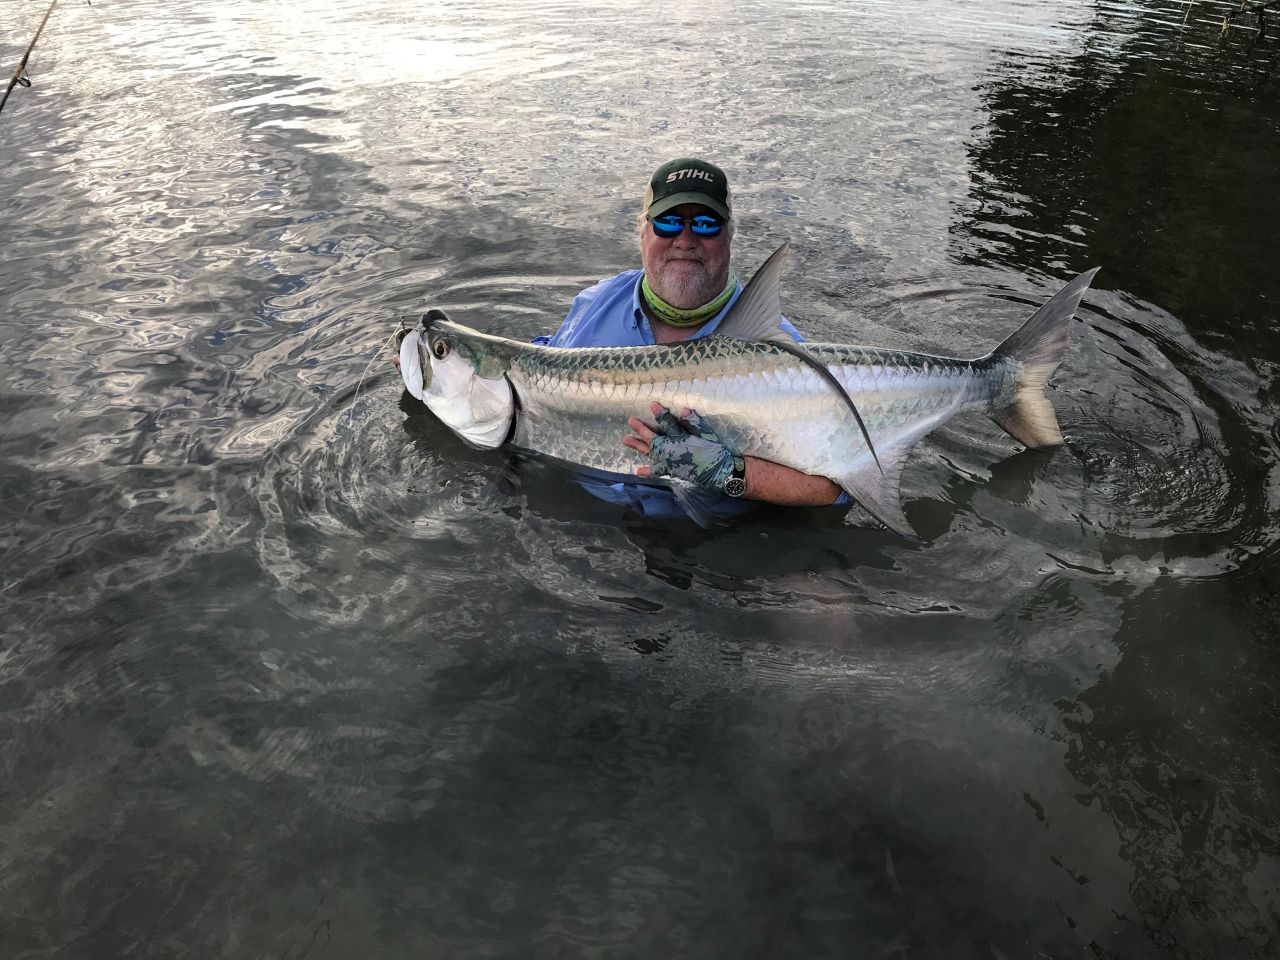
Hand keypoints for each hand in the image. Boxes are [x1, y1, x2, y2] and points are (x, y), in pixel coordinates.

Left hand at [623, 402, 737, 492]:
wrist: (720, 473)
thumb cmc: (716, 452)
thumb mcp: (707, 435)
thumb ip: (695, 422)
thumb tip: (683, 410)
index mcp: (681, 439)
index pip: (668, 424)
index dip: (661, 414)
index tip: (652, 404)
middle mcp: (672, 451)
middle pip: (654, 438)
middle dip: (642, 429)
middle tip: (631, 421)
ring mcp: (670, 462)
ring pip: (651, 452)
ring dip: (638, 446)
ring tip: (625, 440)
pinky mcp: (672, 471)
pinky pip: (658, 471)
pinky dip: (648, 471)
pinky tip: (638, 471)